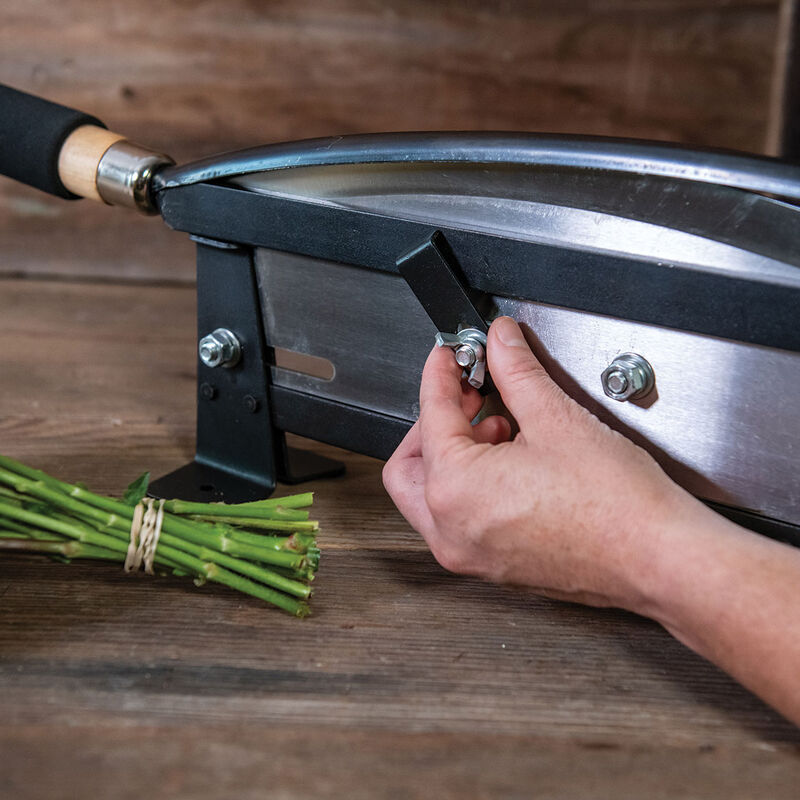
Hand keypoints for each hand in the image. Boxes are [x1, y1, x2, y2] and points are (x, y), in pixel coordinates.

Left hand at [382, 316, 698, 612]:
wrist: (660, 559)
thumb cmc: (617, 506)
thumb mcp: (557, 418)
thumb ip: (516, 371)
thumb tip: (501, 342)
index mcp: (454, 491)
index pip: (429, 415)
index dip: (440, 375)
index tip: (450, 356)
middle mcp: (451, 531)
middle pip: (409, 465)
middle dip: (434, 422)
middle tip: (467, 394)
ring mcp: (470, 555)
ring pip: (431, 496)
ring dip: (453, 455)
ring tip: (499, 427)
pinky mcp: (493, 566)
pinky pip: (459, 519)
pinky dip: (469, 486)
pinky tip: (510, 462)